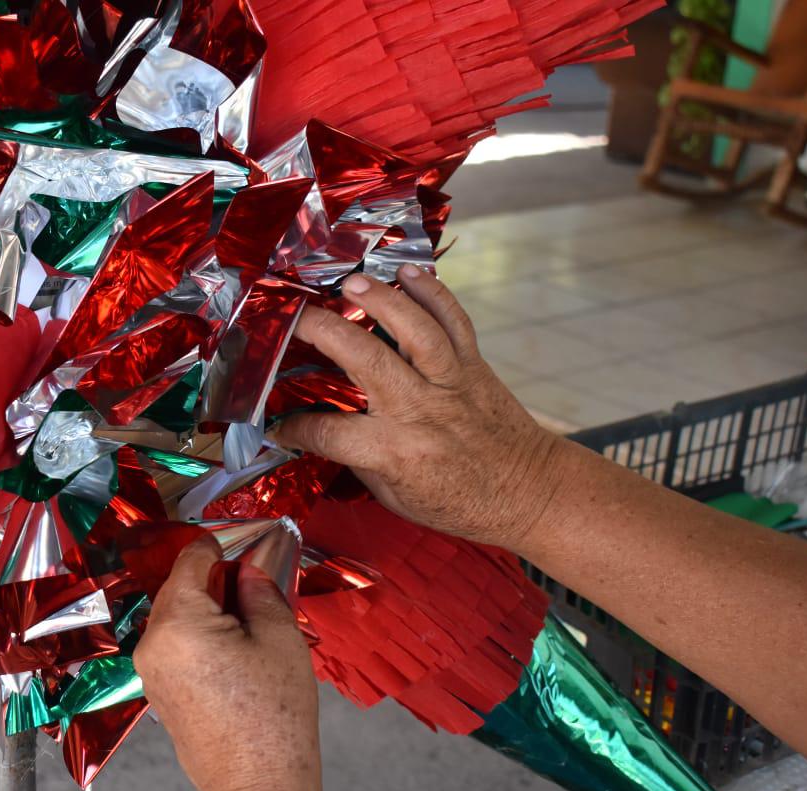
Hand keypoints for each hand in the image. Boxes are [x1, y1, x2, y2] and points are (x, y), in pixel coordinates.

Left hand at [132, 536, 319, 790]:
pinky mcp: (157, 691)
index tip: (244, 548)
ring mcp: (150, 670)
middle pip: (179, 588)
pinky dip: (199, 637)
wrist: (257, 785)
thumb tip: (247, 571)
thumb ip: (260, 591)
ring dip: (207, 610)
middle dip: (214, 581)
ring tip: (249, 623)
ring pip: (176, 617)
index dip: (219, 548)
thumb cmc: (275, 717)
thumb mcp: (280, 638)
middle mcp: (152, 643)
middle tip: (255, 587)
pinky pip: (174, 646)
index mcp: (178, 622)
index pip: (191, 561)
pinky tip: (234, 650)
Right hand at [272, 264, 567, 550]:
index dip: (294, 426)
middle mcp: (421, 410)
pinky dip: (433, 292)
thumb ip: (359, 459)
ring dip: (381, 300)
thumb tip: (319, 432)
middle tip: (295, 316)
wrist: (529, 492)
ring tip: (352, 282)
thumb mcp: (395, 496)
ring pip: (415, 329)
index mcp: (396, 452)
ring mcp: (451, 382)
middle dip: (324, 331)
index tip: (277, 422)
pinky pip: (454, 320)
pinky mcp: (474, 366)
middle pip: (365, 359)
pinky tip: (408, 273)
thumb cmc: (460, 502)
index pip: (328, 431)